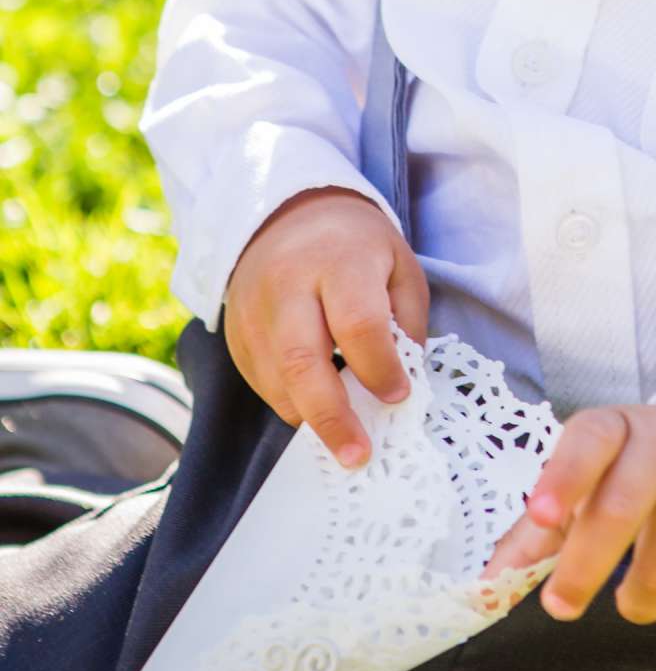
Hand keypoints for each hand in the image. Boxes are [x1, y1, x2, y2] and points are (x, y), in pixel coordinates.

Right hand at [222, 186, 429, 468]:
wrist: (285, 214)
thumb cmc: (355, 245)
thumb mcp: (399, 266)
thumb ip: (406, 323)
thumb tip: (402, 386)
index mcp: (338, 261)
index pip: (357, 324)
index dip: (380, 368)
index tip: (399, 396)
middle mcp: (287, 286)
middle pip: (303, 362)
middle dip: (333, 418)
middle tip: (359, 456)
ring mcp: (252, 312)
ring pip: (277, 381)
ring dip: (311, 418)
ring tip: (343, 440)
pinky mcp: (234, 334)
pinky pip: (261, 383)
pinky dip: (290, 404)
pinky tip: (316, 408)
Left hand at [482, 401, 655, 623]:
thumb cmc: (635, 475)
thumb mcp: (586, 485)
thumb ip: (535, 536)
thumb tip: (484, 595)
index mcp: (616, 427)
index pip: (588, 442)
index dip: (563, 478)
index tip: (540, 514)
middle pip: (620, 511)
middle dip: (583, 569)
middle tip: (561, 605)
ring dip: (637, 599)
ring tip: (636, 587)